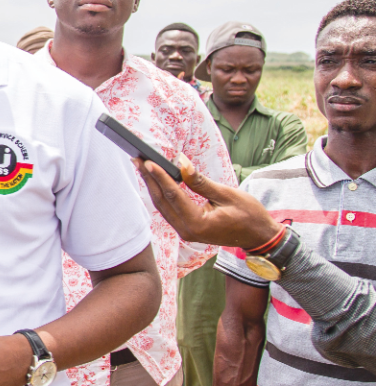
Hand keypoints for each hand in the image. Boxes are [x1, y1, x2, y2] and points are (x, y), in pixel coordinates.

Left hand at [136, 156, 281, 248]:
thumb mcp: (227, 194)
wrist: (259, 237)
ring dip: (152, 185)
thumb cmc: (249, 215)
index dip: (159, 176)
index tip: (147, 161)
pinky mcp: (187, 229)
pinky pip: (169, 210)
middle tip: (137, 159)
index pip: (173, 195)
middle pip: (162, 201)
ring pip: (163, 206)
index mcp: (198, 223)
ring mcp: (186, 232)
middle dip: (149, 179)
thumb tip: (181, 163)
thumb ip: (200, 181)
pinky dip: (162, 194)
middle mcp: (187, 230)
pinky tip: (156, 180)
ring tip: (141, 166)